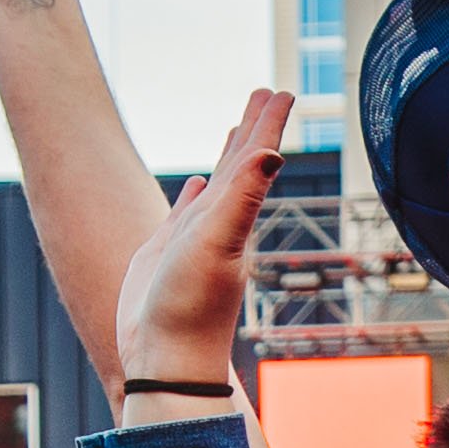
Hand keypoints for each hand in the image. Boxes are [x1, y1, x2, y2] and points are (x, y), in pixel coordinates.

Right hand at [114, 86, 284, 400]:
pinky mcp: (166, 253)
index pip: (255, 159)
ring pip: (216, 185)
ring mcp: (195, 238)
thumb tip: (272, 153)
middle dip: (254, 127)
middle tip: (266, 92)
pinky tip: (197, 184)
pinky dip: (195, 193)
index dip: (268, 123)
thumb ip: (242, 197)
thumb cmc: (190, 306)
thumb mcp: (216, 244)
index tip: (282, 90)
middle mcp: (221, 223)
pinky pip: (187, 212)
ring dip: (227, 156)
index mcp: (236, 216)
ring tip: (236, 128)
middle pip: (241, 163)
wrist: (166, 357)